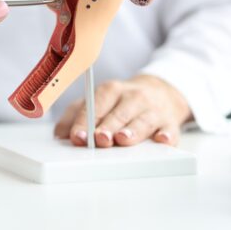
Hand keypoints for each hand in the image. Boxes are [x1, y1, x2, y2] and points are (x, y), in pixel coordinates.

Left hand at [54, 75, 192, 146]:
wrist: (160, 92)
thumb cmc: (122, 102)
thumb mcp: (97, 102)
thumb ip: (75, 116)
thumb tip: (60, 134)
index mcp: (110, 90)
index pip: (95, 106)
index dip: (85, 122)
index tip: (78, 136)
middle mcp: (132, 97)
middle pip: (118, 113)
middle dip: (108, 127)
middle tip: (99, 139)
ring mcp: (153, 109)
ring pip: (142, 120)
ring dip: (132, 131)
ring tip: (123, 139)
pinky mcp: (170, 122)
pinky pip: (170, 129)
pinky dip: (167, 135)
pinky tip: (162, 140)